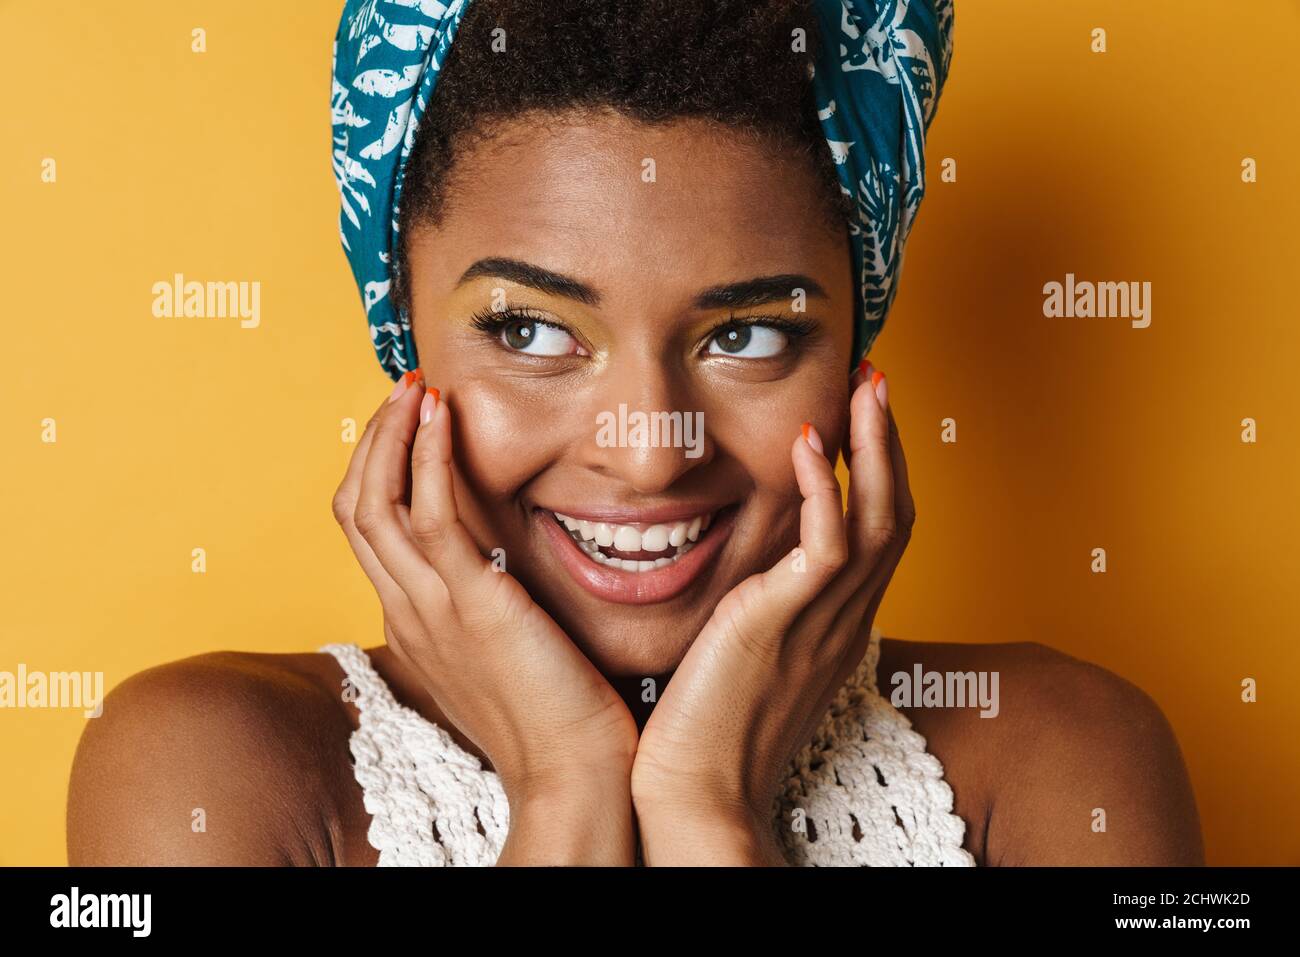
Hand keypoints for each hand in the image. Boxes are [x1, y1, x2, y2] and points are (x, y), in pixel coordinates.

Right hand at [332, 370, 639, 863]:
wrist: (574, 775)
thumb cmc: (554, 716)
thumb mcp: (504, 651)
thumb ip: (489, 605)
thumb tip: (505, 565)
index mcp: (411, 621)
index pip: (370, 529)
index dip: (380, 467)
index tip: (409, 422)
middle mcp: (406, 610)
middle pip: (355, 508)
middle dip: (373, 440)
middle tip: (404, 389)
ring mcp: (429, 608)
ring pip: (375, 503)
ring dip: (390, 435)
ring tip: (415, 387)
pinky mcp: (469, 603)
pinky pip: (428, 514)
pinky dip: (426, 457)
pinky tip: (441, 417)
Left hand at [630, 364, 913, 864]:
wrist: (697, 796)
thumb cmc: (707, 732)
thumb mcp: (747, 657)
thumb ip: (759, 611)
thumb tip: (746, 575)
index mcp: (836, 627)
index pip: (876, 533)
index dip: (878, 470)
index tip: (862, 415)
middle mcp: (843, 621)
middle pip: (895, 515)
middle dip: (890, 442)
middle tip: (878, 379)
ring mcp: (821, 625)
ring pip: (876, 520)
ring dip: (874, 446)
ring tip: (865, 385)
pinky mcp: (781, 626)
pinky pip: (826, 548)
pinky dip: (822, 490)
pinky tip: (804, 442)